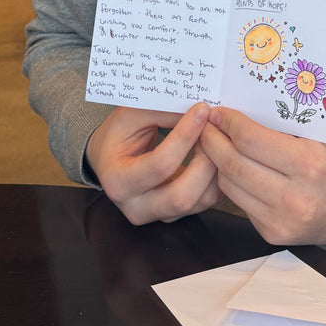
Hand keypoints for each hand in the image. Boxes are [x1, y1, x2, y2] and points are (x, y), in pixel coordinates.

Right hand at [85, 102, 219, 225]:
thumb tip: (200, 112)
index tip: (201, 111)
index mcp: (118, 181)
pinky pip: (206, 201)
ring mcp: (157, 214)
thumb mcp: (131, 115)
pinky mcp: (175, 213)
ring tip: (215, 140)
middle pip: (182, 196)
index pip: (160, 164)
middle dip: (206, 161)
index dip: (185, 137)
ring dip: (215, 169)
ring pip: (199, 202)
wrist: (109, 157)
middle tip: (213, 130)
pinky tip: (214, 154)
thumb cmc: (118, 134)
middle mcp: (136, 206)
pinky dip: (216, 177)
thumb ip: (163, 112)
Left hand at [198, 107, 325, 245]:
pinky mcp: (274, 235)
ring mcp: (282, 221)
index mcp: (309, 163)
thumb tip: (238, 112)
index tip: (218, 111)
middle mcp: (294, 197)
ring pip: (230, 186)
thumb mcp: (320, 136)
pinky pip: (241, 204)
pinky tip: (234, 169)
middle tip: (206, 125)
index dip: (228, 122)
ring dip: (217, 163)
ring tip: (215, 144)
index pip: (250, 140)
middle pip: (233, 164)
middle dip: (212, 141)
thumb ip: (281, 126)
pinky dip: (233, 184)